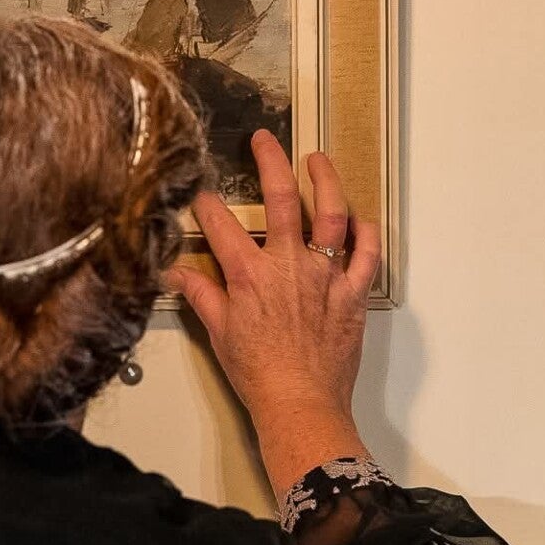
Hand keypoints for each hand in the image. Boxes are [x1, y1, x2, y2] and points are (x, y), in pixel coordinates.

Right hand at [168, 130, 381, 496]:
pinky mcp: (352, 295)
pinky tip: (361, 219)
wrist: (300, 404)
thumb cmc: (258, 373)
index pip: (220, 224)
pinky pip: (367, 257)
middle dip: (271, 163)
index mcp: (248, 274)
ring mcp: (325, 277)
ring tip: (319, 161)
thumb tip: (177, 274)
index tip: (200, 195)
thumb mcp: (218, 332)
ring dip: (327, 182)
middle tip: (265, 140)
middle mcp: (288, 266)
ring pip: (332, 217)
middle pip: (282, 200)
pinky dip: (367, 234)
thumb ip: (201, 294)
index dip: (206, 204)